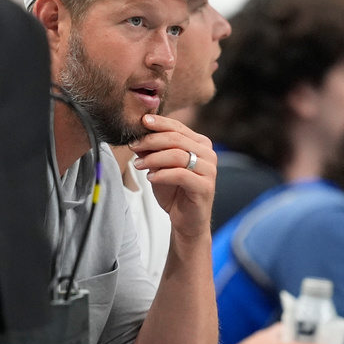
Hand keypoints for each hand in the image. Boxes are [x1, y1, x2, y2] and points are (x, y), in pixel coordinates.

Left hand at [129, 114, 216, 238]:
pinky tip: (151, 177)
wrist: (186, 221)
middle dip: (151, 140)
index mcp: (200, 144)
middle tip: (133, 146)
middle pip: (176, 139)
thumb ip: (153, 151)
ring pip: (177, 155)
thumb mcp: (160, 167)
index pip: (178, 127)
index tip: (141, 122)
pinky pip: (180, 174)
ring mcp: (209, 170)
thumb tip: (137, 137)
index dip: (159, 123)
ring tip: (138, 165)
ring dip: (153, 158)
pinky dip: (162, 174)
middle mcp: (208, 154)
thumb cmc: (175, 192)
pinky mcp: (205, 187)